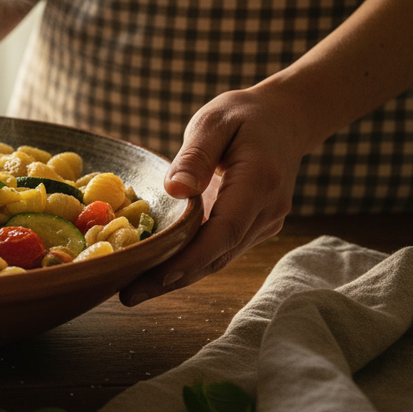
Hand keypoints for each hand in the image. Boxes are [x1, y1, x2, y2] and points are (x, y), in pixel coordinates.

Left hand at [120, 86, 311, 305]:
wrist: (285, 119)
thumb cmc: (243, 116)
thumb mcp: (215, 121)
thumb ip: (196, 154)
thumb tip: (175, 189)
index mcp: (259, 181)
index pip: (225, 229)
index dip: (192, 257)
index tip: (158, 276)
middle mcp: (267, 211)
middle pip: (218, 254)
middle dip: (172, 279)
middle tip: (127, 296)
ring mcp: (264, 223)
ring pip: (218, 259)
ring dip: (177, 278)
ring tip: (132, 292)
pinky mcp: (253, 228)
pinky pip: (219, 250)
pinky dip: (188, 264)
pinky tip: (154, 273)